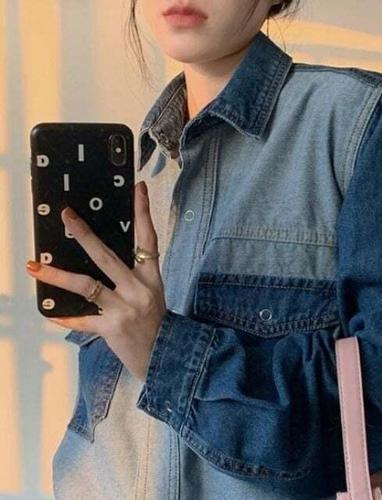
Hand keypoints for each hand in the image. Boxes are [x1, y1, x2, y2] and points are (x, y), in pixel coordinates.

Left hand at [25, 180, 166, 381]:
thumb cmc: (155, 320)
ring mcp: (124, 309)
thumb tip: (100, 257)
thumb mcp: (151, 292)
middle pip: (107, 257)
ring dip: (57, 276)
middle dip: (85, 235)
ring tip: (34, 266)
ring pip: (87, 286)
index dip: (143, 213)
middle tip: (66, 216)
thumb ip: (132, 275)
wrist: (163, 354)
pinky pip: (81, 321)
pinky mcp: (110, 328)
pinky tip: (49, 311)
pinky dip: (65, 317)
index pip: (148, 239)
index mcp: (150, 278)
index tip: (138, 189)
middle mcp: (138, 289)